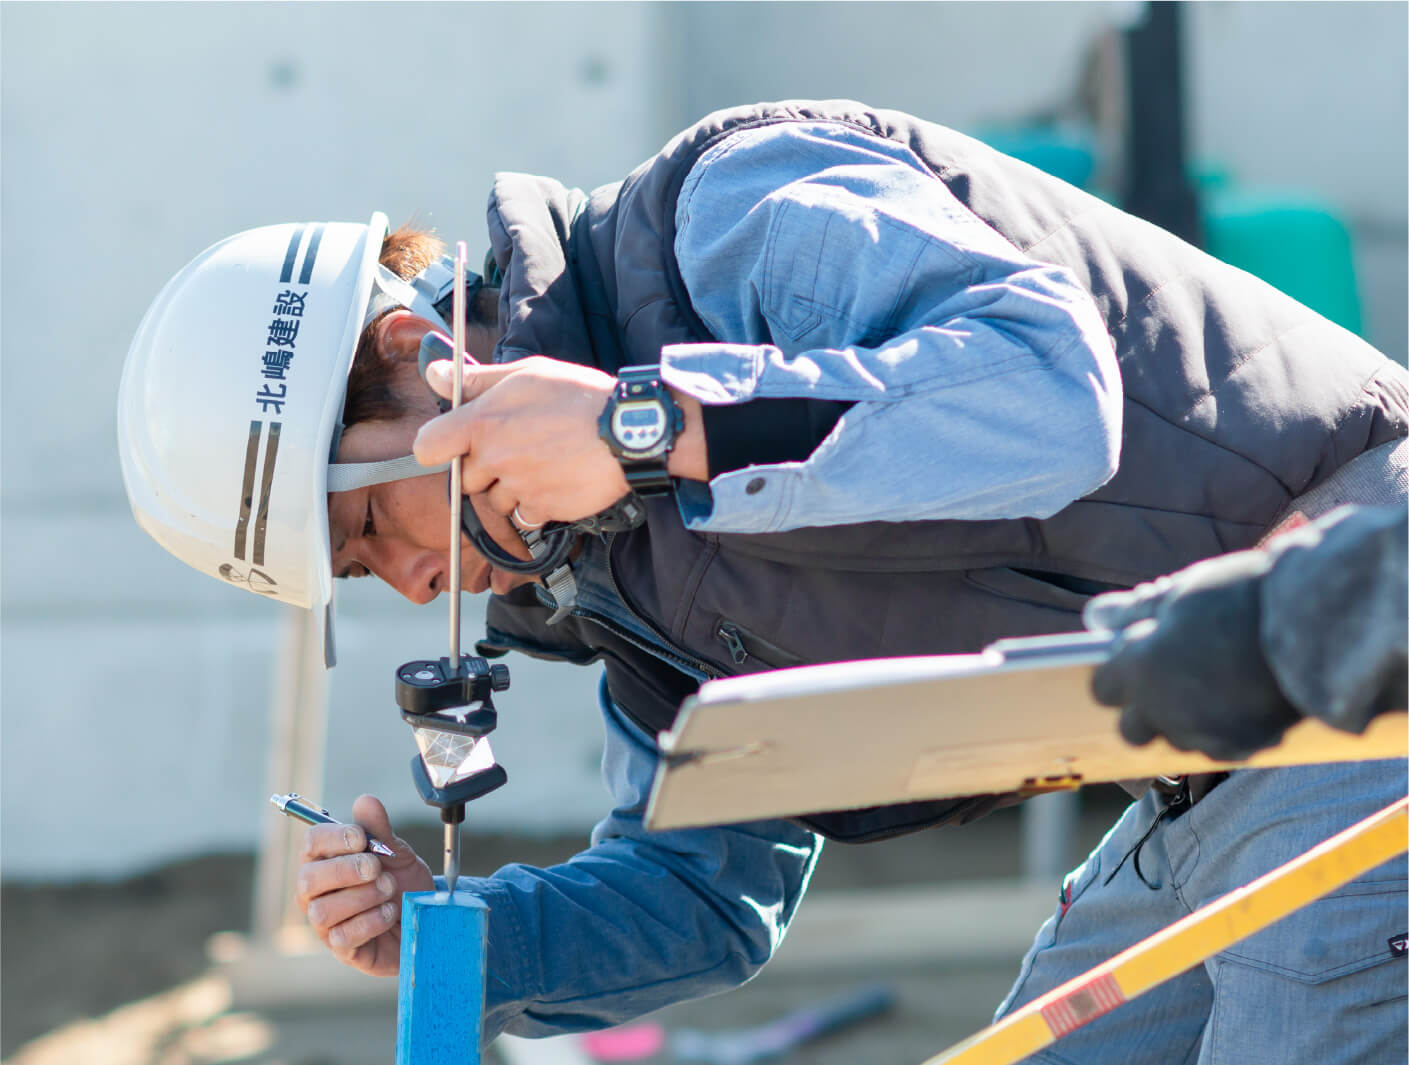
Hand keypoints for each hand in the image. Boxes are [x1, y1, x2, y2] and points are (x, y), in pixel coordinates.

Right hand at [295, 794, 432, 976]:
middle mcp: (317, 892)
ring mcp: (326, 923)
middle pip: (308, 878)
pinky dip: (371, 921)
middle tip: (376, 868)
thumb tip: (365, 800)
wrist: (424, 918)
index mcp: (326, 860)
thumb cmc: (401, 883)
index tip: (361, 838)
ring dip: (362, 897)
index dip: (333, 838)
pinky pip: (343, 937)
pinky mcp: (341, 948)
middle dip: (345, 870)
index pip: (311, 843)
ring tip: (389, 890)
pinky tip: (389, 912)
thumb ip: (380, 830)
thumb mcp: (397, 853)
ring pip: (323, 911)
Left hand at [414, 356, 630, 527]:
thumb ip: (476, 379)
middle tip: (517, 448)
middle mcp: (494, 458)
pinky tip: (554, 482)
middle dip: (484, 469)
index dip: (438, 447)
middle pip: (465, 479)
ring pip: (496, 501)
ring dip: (511, 489)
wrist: (627, 431)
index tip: (454, 444)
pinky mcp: (542, 509)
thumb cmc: (579, 397)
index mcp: (482, 422)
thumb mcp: (526, 374)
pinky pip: (524, 517)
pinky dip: (535, 505)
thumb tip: (436, 374)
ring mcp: (517, 487)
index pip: (428, 446)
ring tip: (542, 464)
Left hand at [1086, 551, 1301, 760]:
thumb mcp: (1180, 593)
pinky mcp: (1243, 746)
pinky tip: (1243, 701)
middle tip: (1171, 678)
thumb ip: (1134, 615)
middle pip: (1132, 730)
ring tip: (1215, 684)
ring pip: (1177, 739)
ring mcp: (1203, 733)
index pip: (1103, 689)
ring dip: (1184, 720)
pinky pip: (1219, 746)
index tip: (1136, 657)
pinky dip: (1223, 730)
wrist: (1315, 621)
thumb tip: (1093, 618)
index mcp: (1139, 670)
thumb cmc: (1239, 597)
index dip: (1118, 672)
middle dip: (1143, 709)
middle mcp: (1164, 711)